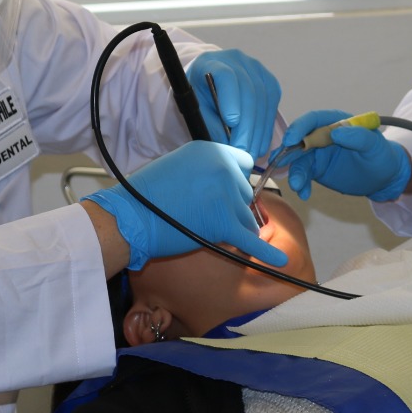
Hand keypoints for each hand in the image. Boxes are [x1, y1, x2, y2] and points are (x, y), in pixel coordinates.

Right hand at [85, 141, 287, 270]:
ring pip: (246, 217)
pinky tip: (280, 262)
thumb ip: (207, 169)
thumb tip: (227, 180)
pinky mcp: (225, 223)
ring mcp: (227, 195)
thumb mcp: (180, 165)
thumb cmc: (147, 195)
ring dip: (231, 227)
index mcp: (213, 150)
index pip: (244, 165)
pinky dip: (266, 253)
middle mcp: (224, 168)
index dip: (235, 181)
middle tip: (201, 214)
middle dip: (230, 207)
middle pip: (245, 193)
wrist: (130, 217)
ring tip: (202, 229)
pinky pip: (252, 240)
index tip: (223, 193)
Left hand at [186, 49, 281, 159]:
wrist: (210, 78)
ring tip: (251, 153)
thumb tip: (226, 146)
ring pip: (264, 100)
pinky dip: (266, 128)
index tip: (232, 122)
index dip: (231, 99)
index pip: (226, 76)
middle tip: (242, 151)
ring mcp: (257, 69)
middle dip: (247, 125)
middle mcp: (238, 60)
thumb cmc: (200, 94)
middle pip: (249, 92)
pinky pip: (272, 106)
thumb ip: (209, 123)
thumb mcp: (196, 106)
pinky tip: (260, 145)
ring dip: (258, 131)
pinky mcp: (269, 81)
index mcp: (213, 62)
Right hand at [280, 109, 411, 202]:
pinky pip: (303, 174)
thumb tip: (337, 132)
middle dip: (289, 151)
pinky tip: (304, 193)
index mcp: (336, 122)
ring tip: (298, 185)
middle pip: (299, 139)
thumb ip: (359, 137)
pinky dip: (301, 183)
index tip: (291, 139)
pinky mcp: (315, 169)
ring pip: (298, 159)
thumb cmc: (381, 156)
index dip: (300, 127)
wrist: (382, 178)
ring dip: (294, 172)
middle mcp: (322, 135)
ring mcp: (317, 152)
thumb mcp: (375, 147)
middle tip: (280, 162)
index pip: (314, 120)